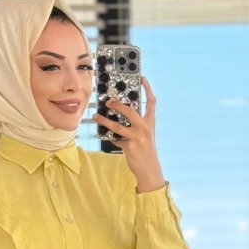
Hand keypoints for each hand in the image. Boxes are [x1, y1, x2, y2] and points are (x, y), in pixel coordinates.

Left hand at [93, 75, 163, 190]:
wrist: (149, 169)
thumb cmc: (146, 151)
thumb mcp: (146, 135)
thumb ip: (137, 124)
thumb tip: (122, 115)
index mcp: (150, 123)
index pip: (151, 102)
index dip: (147, 89)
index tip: (142, 78)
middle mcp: (144, 128)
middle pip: (130, 111)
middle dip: (117, 105)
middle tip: (108, 101)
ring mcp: (137, 137)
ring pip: (117, 126)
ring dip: (104, 120)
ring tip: (96, 116)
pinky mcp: (129, 147)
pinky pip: (115, 139)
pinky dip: (110, 137)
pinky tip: (106, 135)